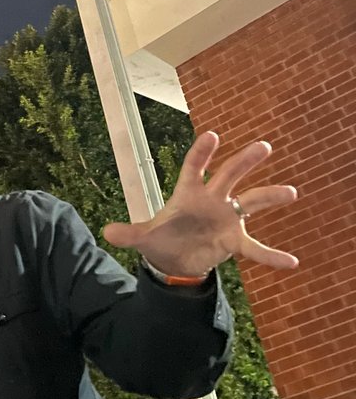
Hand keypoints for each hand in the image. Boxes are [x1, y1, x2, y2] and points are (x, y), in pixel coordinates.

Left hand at [102, 132, 298, 278]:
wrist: (175, 258)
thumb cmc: (162, 238)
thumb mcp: (144, 237)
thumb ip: (130, 233)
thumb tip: (107, 233)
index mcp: (188, 192)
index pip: (194, 167)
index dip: (201, 153)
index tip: (212, 136)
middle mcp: (211, 200)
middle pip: (230, 175)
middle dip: (245, 161)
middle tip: (264, 146)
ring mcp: (226, 218)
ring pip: (251, 202)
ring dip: (270, 196)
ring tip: (291, 191)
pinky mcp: (235, 240)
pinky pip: (256, 248)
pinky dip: (272, 256)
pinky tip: (291, 262)